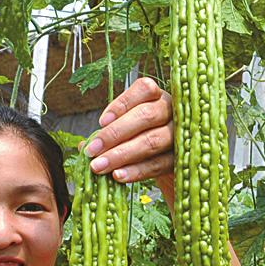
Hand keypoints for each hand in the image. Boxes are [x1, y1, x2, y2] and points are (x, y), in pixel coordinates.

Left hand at [83, 77, 174, 191]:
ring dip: (122, 155)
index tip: (101, 122)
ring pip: (151, 141)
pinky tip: (118, 176)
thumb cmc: (142, 137)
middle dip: (115, 133)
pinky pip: (158, 165)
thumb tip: (83, 145)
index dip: (121, 104)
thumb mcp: (127, 127)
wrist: (167, 160)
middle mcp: (172, 110)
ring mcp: (180, 134)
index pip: (144, 89)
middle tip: (92, 150)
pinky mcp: (181, 159)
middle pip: (146, 116)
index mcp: (157, 95)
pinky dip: (136, 171)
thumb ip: (108, 131)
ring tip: (100, 166)